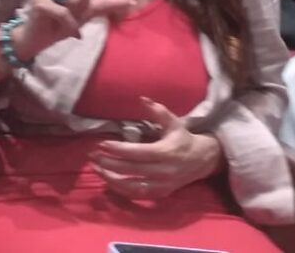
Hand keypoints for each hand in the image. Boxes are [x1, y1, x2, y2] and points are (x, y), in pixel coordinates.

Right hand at [11, 0, 135, 58]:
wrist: (37, 39)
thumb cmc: (60, 22)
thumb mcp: (86, 14)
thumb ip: (105, 4)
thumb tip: (131, 0)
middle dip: (82, 6)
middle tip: (69, 14)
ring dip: (74, 16)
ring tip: (63, 20)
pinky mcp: (39, 1)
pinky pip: (65, 13)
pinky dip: (69, 25)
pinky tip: (64, 29)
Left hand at [91, 98, 221, 200]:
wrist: (202, 161)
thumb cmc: (183, 139)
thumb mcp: (174, 123)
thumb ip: (158, 111)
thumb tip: (141, 99)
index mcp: (166, 152)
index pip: (138, 153)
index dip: (119, 150)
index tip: (102, 144)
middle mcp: (164, 171)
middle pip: (131, 170)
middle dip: (109, 164)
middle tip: (92, 156)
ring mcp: (162, 185)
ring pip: (132, 186)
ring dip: (111, 179)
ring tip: (96, 169)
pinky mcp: (160, 194)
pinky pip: (137, 195)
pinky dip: (121, 190)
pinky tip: (108, 180)